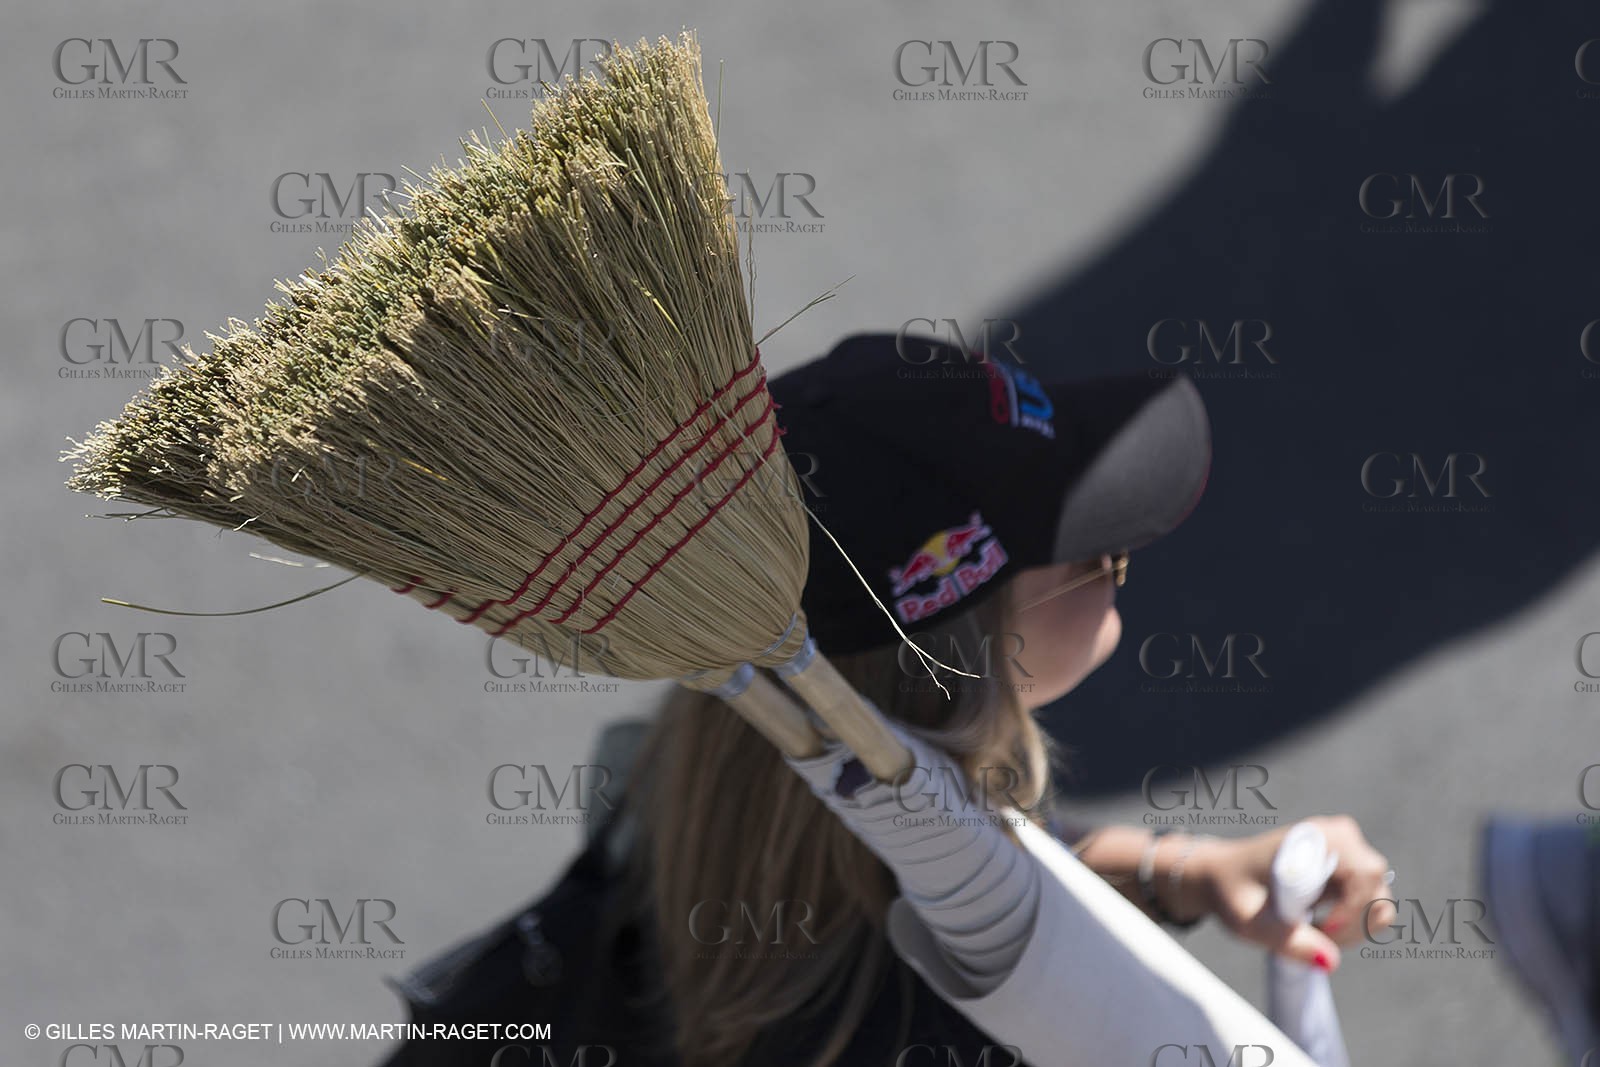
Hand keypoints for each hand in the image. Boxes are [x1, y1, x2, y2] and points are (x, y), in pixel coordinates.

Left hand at [1187, 815, 1395, 970]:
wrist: (1222, 877)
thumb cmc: (1232, 893)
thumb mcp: (1251, 922)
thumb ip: (1290, 942)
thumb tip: (1331, 962)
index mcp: (1316, 838)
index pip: (1365, 873)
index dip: (1353, 909)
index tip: (1322, 928)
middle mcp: (1339, 836)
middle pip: (1377, 888)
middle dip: (1354, 923)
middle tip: (1316, 937)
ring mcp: (1348, 850)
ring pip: (1379, 899)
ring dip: (1355, 927)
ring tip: (1314, 932)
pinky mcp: (1350, 868)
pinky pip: (1371, 902)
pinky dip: (1353, 922)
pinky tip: (1320, 925)